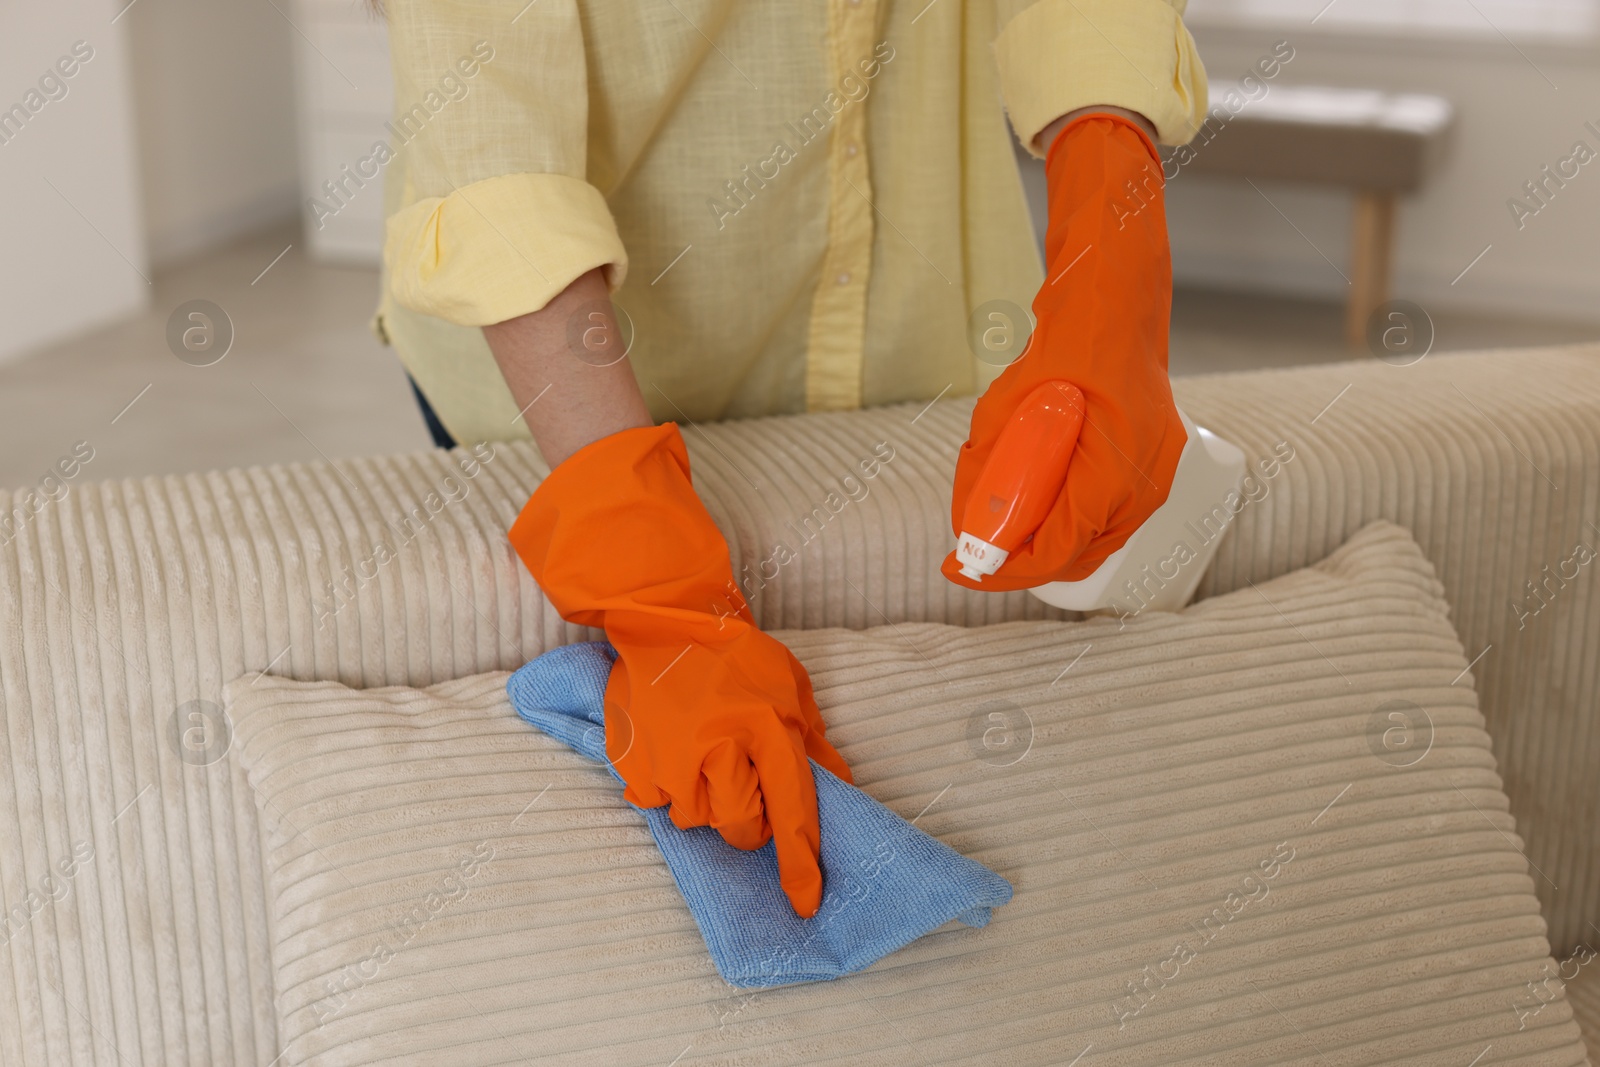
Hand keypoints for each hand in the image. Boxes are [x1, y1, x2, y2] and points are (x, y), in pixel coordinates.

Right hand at [508, 423, 850, 917]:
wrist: (662, 616)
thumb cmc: (734, 652)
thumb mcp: (790, 686)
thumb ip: (812, 741)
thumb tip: (839, 787)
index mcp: (764, 727)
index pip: (790, 809)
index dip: (799, 862)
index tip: (806, 903)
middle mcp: (718, 746)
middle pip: (739, 827)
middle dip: (747, 822)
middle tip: (743, 787)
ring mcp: (670, 756)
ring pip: (697, 820)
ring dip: (705, 802)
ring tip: (702, 756)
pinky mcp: (634, 759)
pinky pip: (655, 802)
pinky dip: (666, 787)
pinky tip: (671, 749)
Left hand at [944, 113, 1184, 590]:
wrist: (1115, 298)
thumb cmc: (1064, 343)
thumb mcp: (1005, 407)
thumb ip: (988, 473)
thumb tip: (968, 531)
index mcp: (1116, 468)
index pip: (1060, 549)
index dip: (1007, 568)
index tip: (962, 570)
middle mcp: (1147, 483)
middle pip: (1078, 556)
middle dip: (1023, 562)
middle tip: (972, 558)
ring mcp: (1157, 477)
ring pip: (1095, 542)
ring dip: (1046, 545)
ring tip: (996, 534)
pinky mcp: (1153, 468)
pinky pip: (1109, 518)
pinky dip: (1070, 525)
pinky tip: (1035, 513)